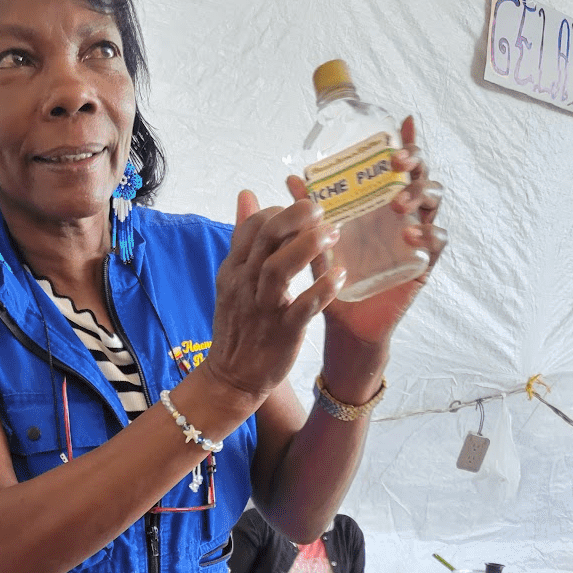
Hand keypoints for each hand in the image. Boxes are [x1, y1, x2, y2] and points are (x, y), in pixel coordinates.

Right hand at [203, 190, 345, 413]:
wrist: (231, 377)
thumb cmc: (239, 325)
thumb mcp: (233, 278)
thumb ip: (244, 238)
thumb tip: (247, 194)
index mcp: (234, 270)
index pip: (253, 226)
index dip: (279, 211)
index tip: (302, 212)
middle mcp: (245, 285)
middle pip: (266, 239)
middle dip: (296, 217)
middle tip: (321, 210)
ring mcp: (263, 309)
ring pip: (280, 269)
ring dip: (309, 247)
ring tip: (333, 234)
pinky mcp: (283, 332)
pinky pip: (303, 307)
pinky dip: (322, 288)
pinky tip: (341, 275)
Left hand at [302, 116, 446, 351]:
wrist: (344, 325)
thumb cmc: (333, 280)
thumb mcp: (317, 243)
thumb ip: (307, 214)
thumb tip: (292, 179)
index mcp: (380, 204)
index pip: (399, 167)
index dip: (407, 142)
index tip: (403, 122)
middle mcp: (403, 214)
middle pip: (423, 175)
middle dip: (416, 162)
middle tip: (397, 164)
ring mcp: (418, 236)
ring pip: (435, 202)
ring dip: (419, 194)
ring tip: (397, 204)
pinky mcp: (425, 263)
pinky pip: (439, 240)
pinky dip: (428, 233)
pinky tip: (409, 234)